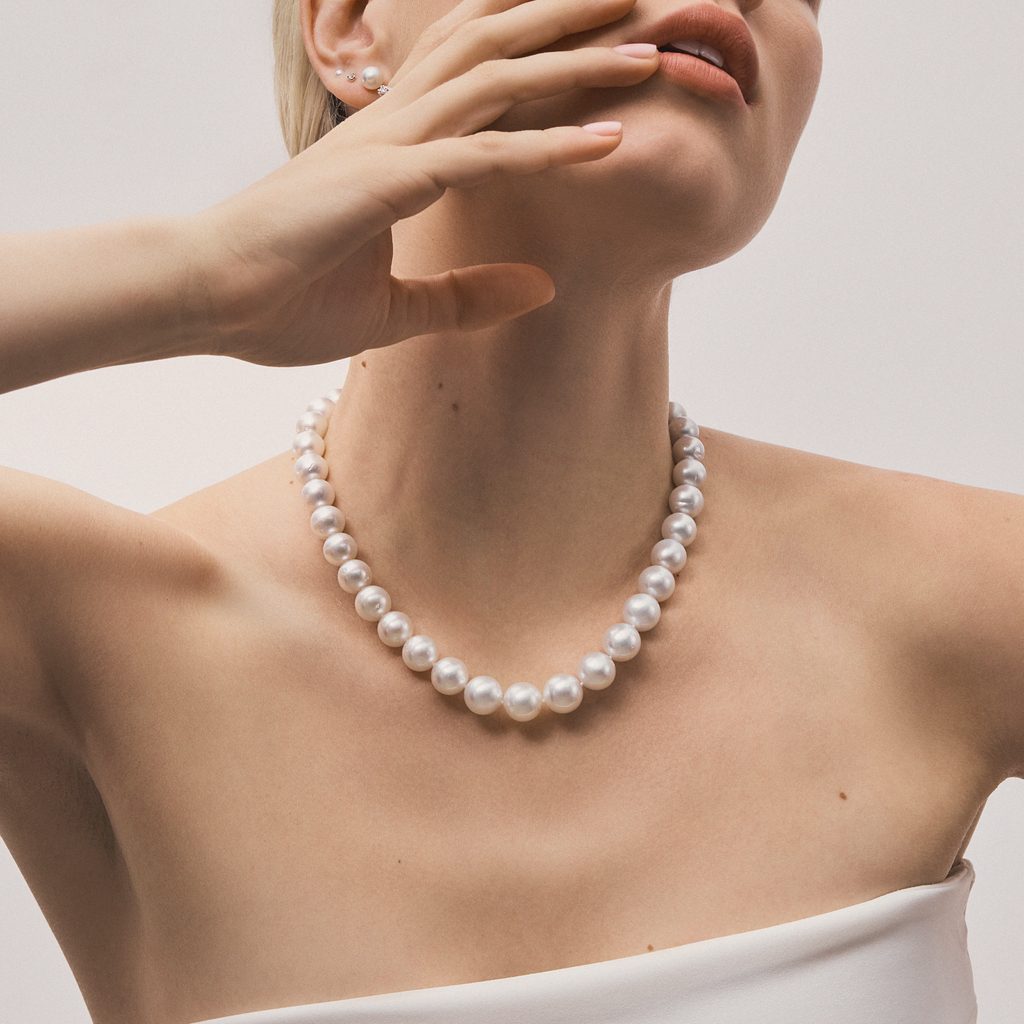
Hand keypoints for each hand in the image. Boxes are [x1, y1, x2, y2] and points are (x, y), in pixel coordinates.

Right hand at [182, 0, 658, 367]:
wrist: (205, 299)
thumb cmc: (281, 299)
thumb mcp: (396, 311)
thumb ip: (467, 294)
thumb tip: (541, 288)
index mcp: (395, 147)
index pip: (475, 73)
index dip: (536, 48)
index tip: (599, 41)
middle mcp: (396, 127)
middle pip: (493, 47)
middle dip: (570, 20)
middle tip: (643, 3)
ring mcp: (389, 147)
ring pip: (495, 78)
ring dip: (577, 62)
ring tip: (651, 49)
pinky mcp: (384, 182)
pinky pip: (481, 154)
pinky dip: (547, 146)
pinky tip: (608, 140)